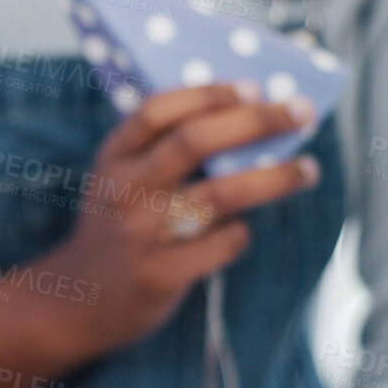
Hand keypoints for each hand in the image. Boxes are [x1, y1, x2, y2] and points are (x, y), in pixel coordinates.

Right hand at [43, 84, 318, 352]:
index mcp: (112, 158)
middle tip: (301, 111)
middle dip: (256, 121)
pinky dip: (241, 232)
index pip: (157, 111)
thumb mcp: (118, 179)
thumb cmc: (117, 226)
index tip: (254, 87)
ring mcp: (140, 234)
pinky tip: (241, 230)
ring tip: (308, 169)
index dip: (208, 94)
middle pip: (195, 142)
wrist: (79, 300)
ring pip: (221, 194)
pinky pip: (223, 243)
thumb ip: (161, 148)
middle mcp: (123, 191)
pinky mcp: (161, 274)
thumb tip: (248, 111)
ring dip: (275, 177)